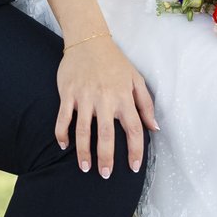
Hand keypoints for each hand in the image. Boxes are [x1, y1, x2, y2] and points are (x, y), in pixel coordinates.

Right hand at [55, 33, 157, 177]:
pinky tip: (63, 146)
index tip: (134, 168)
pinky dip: (62, 133)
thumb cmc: (115, 62)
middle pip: (106, 135)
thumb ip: (146, 104)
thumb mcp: (136, 80)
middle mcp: (105, 100)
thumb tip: (154, 128)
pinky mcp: (68, 94)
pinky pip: (63, 118)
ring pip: (82, 130)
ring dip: (83, 151)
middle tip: (105, 175)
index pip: (134, 129)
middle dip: (106, 158)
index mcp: (123, 98)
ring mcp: (84, 97)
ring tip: (85, 168)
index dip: (135, 150)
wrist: (89, 41)